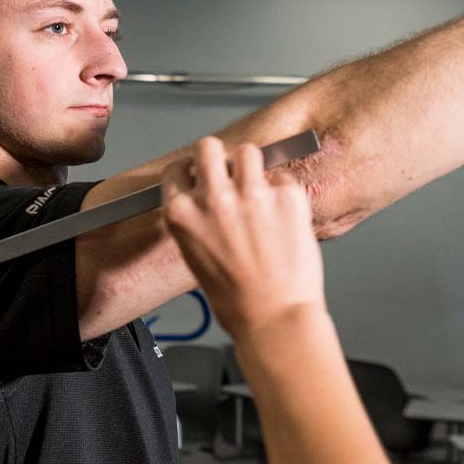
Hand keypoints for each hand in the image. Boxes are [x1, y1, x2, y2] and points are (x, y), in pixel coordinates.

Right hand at [162, 137, 324, 337]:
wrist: (273, 317)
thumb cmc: (234, 297)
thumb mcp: (194, 254)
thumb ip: (196, 218)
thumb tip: (205, 194)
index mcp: (182, 214)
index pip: (178, 168)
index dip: (190, 170)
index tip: (199, 174)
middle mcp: (212, 198)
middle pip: (209, 146)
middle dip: (218, 156)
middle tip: (229, 172)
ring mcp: (251, 194)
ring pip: (248, 152)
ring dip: (253, 166)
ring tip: (259, 190)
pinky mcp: (286, 196)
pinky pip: (283, 177)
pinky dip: (284, 192)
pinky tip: (283, 217)